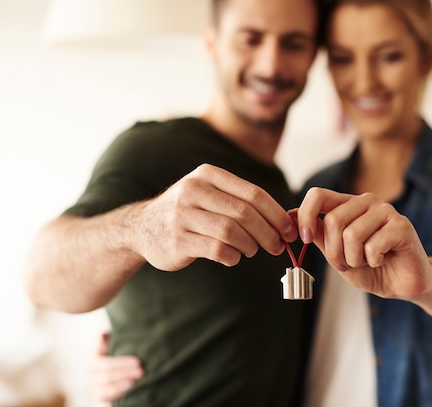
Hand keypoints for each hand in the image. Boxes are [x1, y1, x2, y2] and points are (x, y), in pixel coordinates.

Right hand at [90, 332, 143, 406]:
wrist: (114, 369)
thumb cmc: (116, 353)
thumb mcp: (112, 343)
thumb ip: (107, 339)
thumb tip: (103, 334)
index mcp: (94, 362)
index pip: (105, 364)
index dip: (121, 364)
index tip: (137, 362)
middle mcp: (92, 378)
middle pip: (107, 378)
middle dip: (124, 374)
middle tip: (141, 372)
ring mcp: (95, 391)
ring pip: (106, 391)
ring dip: (121, 388)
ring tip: (136, 384)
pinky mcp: (100, 401)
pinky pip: (100, 404)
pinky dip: (106, 406)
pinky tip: (113, 406)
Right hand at [131, 164, 297, 269]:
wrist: (142, 227)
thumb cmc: (187, 212)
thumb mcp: (208, 194)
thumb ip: (240, 200)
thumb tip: (285, 219)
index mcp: (207, 175)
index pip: (253, 194)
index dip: (276, 214)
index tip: (289, 230)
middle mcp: (193, 190)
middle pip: (245, 213)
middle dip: (268, 233)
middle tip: (277, 246)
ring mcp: (182, 215)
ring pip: (232, 232)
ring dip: (250, 246)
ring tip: (252, 251)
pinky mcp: (177, 239)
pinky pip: (217, 250)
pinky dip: (232, 257)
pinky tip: (232, 257)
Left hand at [296, 188, 431, 299]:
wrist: (401, 284)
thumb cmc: (368, 267)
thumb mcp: (335, 253)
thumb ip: (317, 235)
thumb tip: (291, 216)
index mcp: (346, 205)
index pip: (318, 195)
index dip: (306, 215)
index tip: (303, 238)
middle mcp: (365, 202)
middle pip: (333, 220)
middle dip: (334, 252)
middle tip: (346, 264)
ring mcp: (385, 211)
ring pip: (352, 235)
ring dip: (354, 259)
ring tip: (366, 261)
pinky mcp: (402, 225)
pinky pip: (373, 245)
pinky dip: (372, 260)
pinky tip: (382, 259)